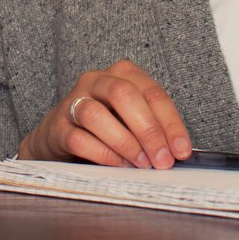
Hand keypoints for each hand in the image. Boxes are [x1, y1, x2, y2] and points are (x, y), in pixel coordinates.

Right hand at [20, 59, 192, 169]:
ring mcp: (72, 102)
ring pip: (96, 114)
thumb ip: (153, 127)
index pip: (152, 93)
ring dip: (125, 142)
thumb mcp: (132, 118)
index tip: (181, 151)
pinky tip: (120, 166)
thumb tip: (177, 152)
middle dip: (148, 130)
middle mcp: (96, 81)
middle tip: (162, 160)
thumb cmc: (106, 125)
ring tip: (141, 164)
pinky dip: (104, 154)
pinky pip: (80, 139)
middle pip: (123, 95)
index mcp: (122, 74)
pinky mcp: (57, 127)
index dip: (170, 123)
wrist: (60, 135)